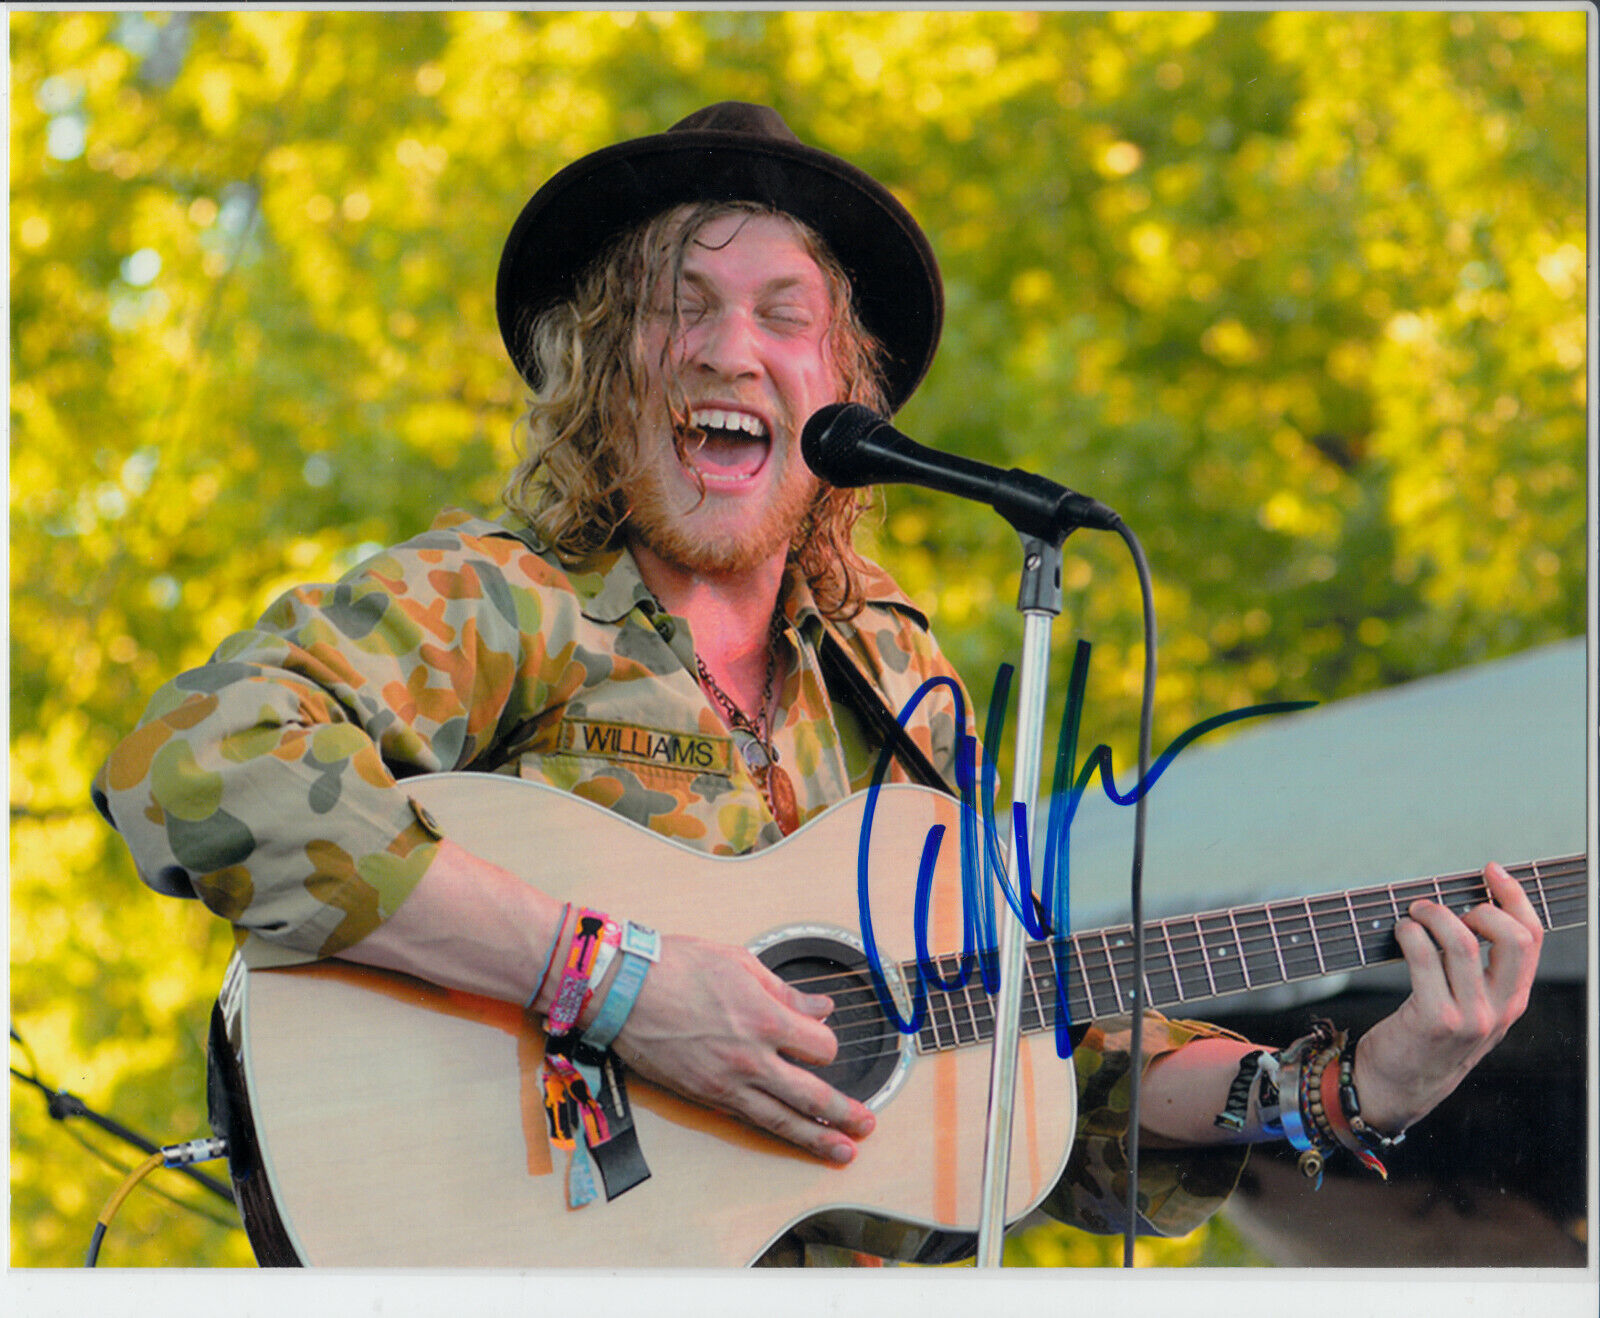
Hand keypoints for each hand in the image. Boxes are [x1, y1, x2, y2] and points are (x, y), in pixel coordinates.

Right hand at [605, 933, 875, 1163]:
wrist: (621, 990)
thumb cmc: (676, 967)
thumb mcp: (740, 964)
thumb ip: (786, 991)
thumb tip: (821, 1006)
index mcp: (764, 1018)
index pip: (820, 1047)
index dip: (826, 1045)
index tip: (820, 1040)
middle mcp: (751, 1058)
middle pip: (811, 1094)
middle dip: (843, 1112)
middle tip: (865, 1124)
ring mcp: (726, 1083)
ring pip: (782, 1119)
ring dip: (816, 1138)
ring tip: (842, 1151)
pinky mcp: (704, 1096)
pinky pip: (747, 1118)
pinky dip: (773, 1130)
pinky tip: (789, 1137)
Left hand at [1351, 862, 1542, 1132]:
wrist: (1398, 1087)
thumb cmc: (1426, 1037)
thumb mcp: (1468, 1008)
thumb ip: (1475, 971)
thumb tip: (1459, 908)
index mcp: (1512, 1000)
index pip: (1532, 939)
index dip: (1515, 897)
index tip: (1491, 872)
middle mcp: (1498, 1010)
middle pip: (1513, 939)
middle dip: (1482, 906)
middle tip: (1448, 905)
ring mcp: (1469, 1017)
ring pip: (1464, 944)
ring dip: (1435, 915)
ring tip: (1415, 913)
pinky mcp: (1433, 1020)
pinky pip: (1424, 959)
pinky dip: (1411, 933)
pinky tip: (1401, 931)